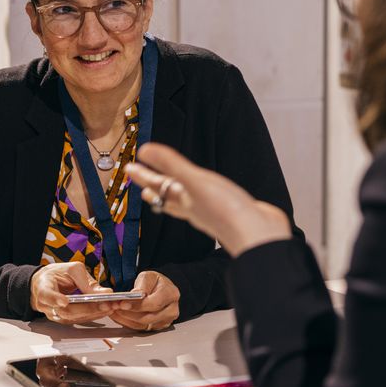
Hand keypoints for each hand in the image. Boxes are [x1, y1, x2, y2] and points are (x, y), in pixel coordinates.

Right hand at [30, 261, 112, 323]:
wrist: (46, 282)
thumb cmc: (58, 274)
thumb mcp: (72, 269)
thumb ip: (86, 281)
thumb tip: (106, 292)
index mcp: (43, 287)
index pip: (46, 295)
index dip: (54, 299)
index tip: (64, 301)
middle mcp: (46, 305)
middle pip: (65, 311)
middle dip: (87, 309)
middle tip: (105, 305)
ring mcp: (54, 315)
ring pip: (74, 318)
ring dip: (93, 314)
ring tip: (110, 307)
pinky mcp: (63, 319)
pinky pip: (78, 319)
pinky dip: (92, 315)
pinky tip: (105, 310)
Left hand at [109, 270, 179, 331]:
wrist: (159, 289)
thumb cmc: (155, 282)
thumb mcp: (148, 277)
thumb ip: (142, 286)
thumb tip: (135, 295)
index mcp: (171, 294)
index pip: (155, 303)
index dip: (138, 305)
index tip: (123, 303)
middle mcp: (171, 309)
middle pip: (149, 317)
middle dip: (130, 313)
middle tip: (116, 307)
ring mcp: (166, 320)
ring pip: (144, 325)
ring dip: (127, 319)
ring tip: (116, 310)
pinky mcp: (158, 327)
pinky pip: (141, 329)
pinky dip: (128, 323)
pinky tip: (120, 315)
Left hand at [125, 143, 291, 255]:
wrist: (257, 235)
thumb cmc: (225, 210)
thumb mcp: (196, 181)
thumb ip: (171, 165)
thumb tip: (143, 150)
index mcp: (184, 200)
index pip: (158, 186)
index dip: (144, 176)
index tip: (129, 168)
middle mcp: (195, 208)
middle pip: (169, 199)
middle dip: (156, 189)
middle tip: (143, 184)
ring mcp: (211, 213)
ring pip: (187, 203)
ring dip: (175, 195)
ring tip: (169, 191)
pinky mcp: (229, 214)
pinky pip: (207, 204)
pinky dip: (201, 198)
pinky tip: (207, 197)